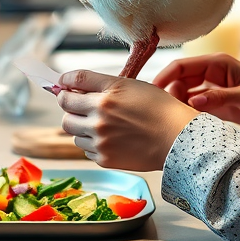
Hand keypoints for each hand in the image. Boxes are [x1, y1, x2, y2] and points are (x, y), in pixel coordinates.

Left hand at [57, 69, 198, 170]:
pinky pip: (85, 148)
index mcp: (107, 95)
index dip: (64, 81)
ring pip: (72, 129)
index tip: (63, 83)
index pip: (72, 83)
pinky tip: (109, 137)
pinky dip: (91, 142)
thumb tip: (71, 85)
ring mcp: (100, 139)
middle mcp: (99, 117)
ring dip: (80, 124)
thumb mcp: (130, 85)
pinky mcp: (104, 158)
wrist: (176, 138)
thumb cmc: (158, 108)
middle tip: (79, 104)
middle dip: (69, 103)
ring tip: (100, 122)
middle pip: (65, 107)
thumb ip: (100, 84)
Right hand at [153, 54, 239, 139]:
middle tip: (161, 111)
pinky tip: (182, 124)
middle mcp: (209, 74)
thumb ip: (222, 97)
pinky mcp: (213, 103)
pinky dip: (186, 114)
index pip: (182, 66)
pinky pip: (192, 107)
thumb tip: (193, 100)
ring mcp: (210, 89)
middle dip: (168, 93)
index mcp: (216, 63)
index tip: (152, 91)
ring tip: (170, 120)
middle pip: (178, 81)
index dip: (165, 76)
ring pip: (183, 95)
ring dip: (176, 105)